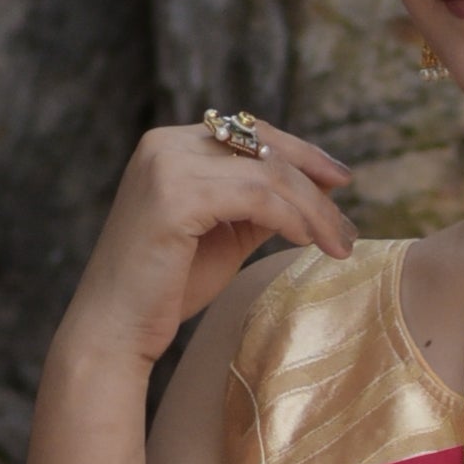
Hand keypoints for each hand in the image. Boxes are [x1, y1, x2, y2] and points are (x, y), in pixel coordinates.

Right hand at [60, 118, 355, 371]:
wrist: (115, 330)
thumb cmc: (167, 288)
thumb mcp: (224, 234)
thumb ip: (261, 206)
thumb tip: (319, 189)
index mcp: (170, 145)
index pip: (250, 132)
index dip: (302, 152)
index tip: (340, 180)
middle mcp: (164, 144)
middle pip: (263, 146)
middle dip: (315, 181)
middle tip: (348, 224)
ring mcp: (166, 165)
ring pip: (268, 174)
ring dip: (314, 210)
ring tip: (339, 244)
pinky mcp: (175, 195)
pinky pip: (258, 197)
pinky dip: (293, 219)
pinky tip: (311, 243)